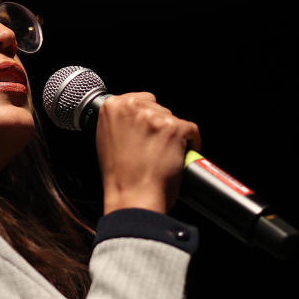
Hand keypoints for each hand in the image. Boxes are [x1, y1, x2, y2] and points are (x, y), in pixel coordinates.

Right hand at [95, 92, 200, 214]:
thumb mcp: (106, 142)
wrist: (133, 198)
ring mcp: (155, 117)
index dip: (146, 119)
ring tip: (163, 156)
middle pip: (158, 107)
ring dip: (173, 136)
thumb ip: (119, 124)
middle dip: (159, 126)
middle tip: (154, 148)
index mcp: (112, 107)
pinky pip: (191, 131)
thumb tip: (134, 119)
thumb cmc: (120, 178)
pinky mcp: (175, 128)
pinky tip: (178, 158)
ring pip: (174, 119)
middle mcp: (132, 107)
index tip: (148, 131)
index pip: (139, 100)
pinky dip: (190, 144)